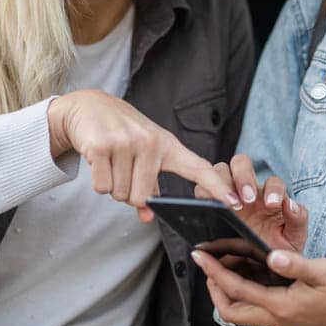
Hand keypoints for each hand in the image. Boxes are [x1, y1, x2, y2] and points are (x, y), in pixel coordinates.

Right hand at [47, 90, 239, 221]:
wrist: (90, 107)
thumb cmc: (122, 134)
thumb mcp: (144, 155)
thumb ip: (150, 187)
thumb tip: (146, 218)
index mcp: (168, 146)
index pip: (198, 168)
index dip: (217, 187)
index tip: (235, 203)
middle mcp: (151, 142)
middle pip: (143, 197)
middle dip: (129, 193)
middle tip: (124, 170)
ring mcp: (127, 143)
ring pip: (122, 195)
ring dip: (113, 186)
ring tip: (112, 162)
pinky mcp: (102, 146)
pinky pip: (103, 187)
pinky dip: (98, 181)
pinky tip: (98, 160)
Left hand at [190, 248, 325, 325]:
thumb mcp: (322, 271)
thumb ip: (294, 264)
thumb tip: (270, 255)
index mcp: (280, 307)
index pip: (236, 290)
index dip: (214, 272)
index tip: (200, 255)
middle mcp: (276, 318)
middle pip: (230, 310)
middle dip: (213, 287)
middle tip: (208, 262)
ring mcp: (281, 319)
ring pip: (241, 311)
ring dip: (227, 290)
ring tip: (224, 262)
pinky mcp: (287, 316)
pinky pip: (256, 307)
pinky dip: (244, 290)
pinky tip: (249, 269)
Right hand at [195, 154, 307, 251]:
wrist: (258, 262)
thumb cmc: (278, 248)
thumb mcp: (294, 237)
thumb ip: (298, 219)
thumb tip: (290, 203)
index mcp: (271, 194)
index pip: (273, 181)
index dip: (272, 189)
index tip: (271, 205)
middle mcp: (249, 189)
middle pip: (241, 163)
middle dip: (243, 176)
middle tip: (247, 200)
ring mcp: (228, 194)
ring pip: (219, 171)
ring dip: (221, 183)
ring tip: (227, 205)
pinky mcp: (211, 203)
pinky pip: (202, 189)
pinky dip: (205, 195)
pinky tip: (211, 209)